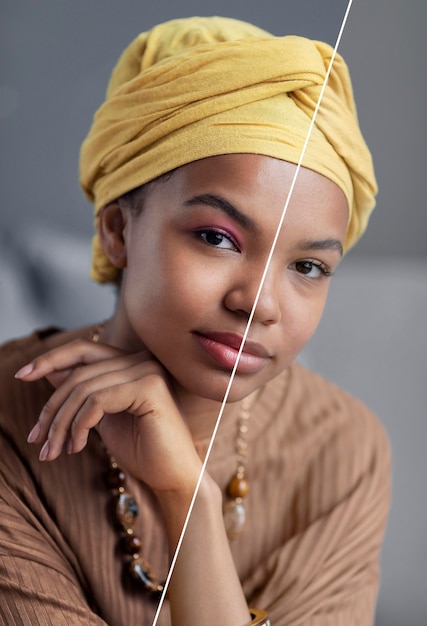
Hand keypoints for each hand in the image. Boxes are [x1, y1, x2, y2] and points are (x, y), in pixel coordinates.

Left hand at [16, 339, 203, 494]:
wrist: (172, 478)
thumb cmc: (141, 450)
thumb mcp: (101, 417)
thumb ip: (82, 393)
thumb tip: (50, 371)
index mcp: (132, 363)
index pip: (83, 350)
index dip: (51, 358)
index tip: (22, 374)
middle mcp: (142, 360)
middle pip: (78, 373)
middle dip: (51, 408)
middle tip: (36, 439)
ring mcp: (147, 371)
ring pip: (83, 389)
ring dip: (61, 424)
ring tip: (54, 451)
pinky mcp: (150, 387)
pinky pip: (97, 401)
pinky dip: (79, 426)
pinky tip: (78, 447)